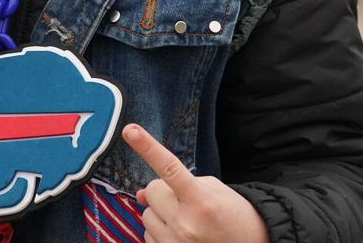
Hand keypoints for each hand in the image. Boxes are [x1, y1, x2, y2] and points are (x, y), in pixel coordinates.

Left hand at [123, 123, 269, 242]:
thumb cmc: (232, 215)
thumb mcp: (212, 189)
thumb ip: (175, 184)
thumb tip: (139, 195)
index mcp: (201, 199)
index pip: (169, 167)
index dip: (148, 148)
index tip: (130, 130)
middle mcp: (186, 223)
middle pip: (151, 191)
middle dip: (162, 191)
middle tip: (183, 200)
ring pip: (146, 215)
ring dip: (160, 213)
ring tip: (185, 220)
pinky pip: (147, 236)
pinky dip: (159, 232)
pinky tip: (179, 235)